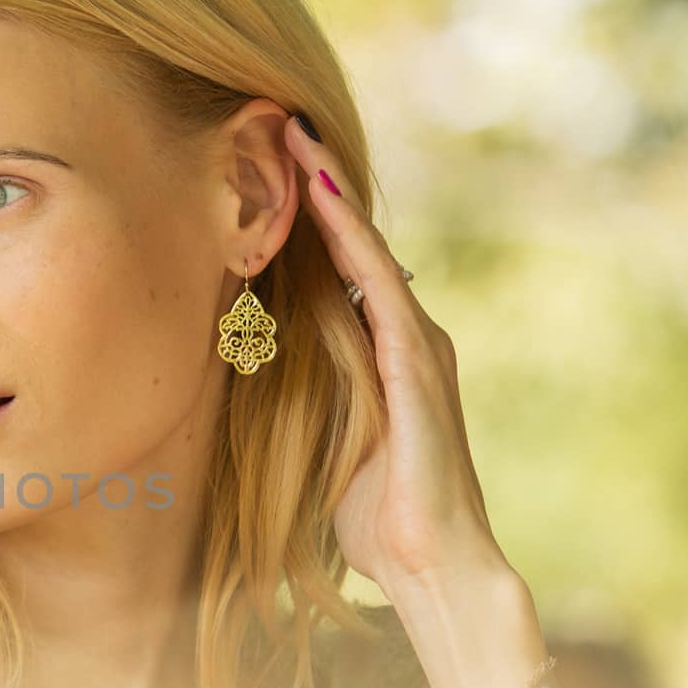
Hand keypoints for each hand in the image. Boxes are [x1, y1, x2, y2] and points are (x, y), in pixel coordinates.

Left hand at [283, 115, 506, 596]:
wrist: (433, 564)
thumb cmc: (375, 515)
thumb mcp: (326, 443)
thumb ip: (306, 400)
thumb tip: (254, 373)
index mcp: (386, 355)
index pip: (344, 271)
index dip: (310, 217)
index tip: (271, 168)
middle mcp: (408, 338)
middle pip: (356, 246)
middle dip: (319, 185)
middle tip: (278, 123)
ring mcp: (417, 346)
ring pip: (366, 252)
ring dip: (330, 194)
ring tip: (293, 138)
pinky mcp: (416, 364)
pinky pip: (377, 287)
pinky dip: (350, 241)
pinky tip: (321, 201)